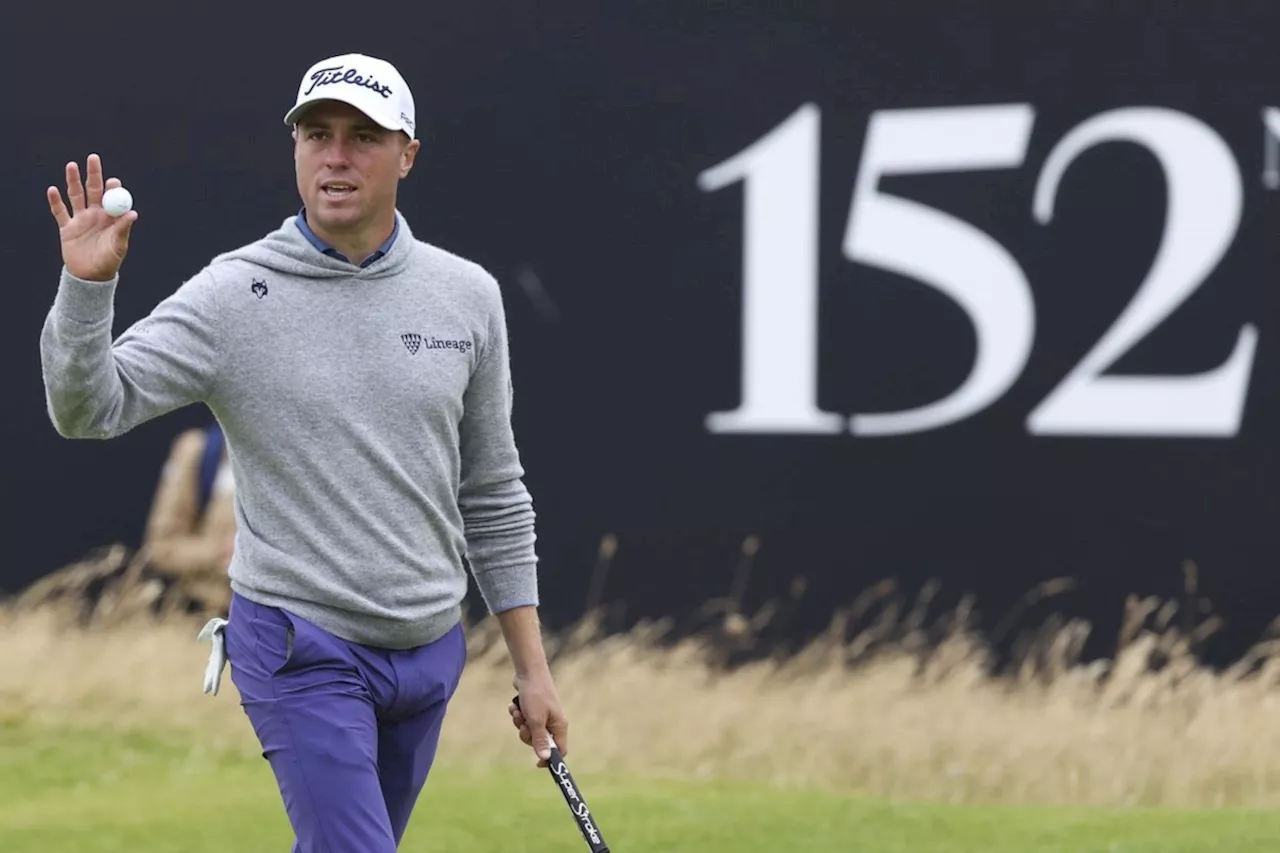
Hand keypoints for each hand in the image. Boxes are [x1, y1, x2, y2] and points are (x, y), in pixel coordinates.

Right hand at [47, 154, 137, 281]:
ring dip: (73, 181)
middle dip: (93, 174)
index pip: (112, 198)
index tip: (113, 181)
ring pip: (75, 196)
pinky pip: (60, 212)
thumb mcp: (118, 246)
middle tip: (93, 158)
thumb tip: (133, 213)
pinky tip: (53, 190)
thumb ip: (123, 229)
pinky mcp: (67, 228)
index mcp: (111, 218)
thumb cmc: (109, 262)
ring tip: (72, 165)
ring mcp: (80, 220)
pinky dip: (55, 202)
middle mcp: (96, 215)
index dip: (112, 188)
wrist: (91, 277)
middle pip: (93, 190)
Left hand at [508, 672, 567, 767]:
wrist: (528, 671)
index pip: (560, 750)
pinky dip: (518, 715)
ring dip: (520, 723)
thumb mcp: (536, 720)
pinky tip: (515, 706)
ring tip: (518, 711)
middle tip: (524, 725)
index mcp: (559, 726)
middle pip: (540, 742)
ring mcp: (543, 715)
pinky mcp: (533, 709)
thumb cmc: (535, 694)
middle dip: (527, 736)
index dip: (550, 759)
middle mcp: (553, 722)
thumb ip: (540, 739)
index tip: (536, 763)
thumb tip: (545, 758)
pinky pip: (524, 720)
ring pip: (529, 731)